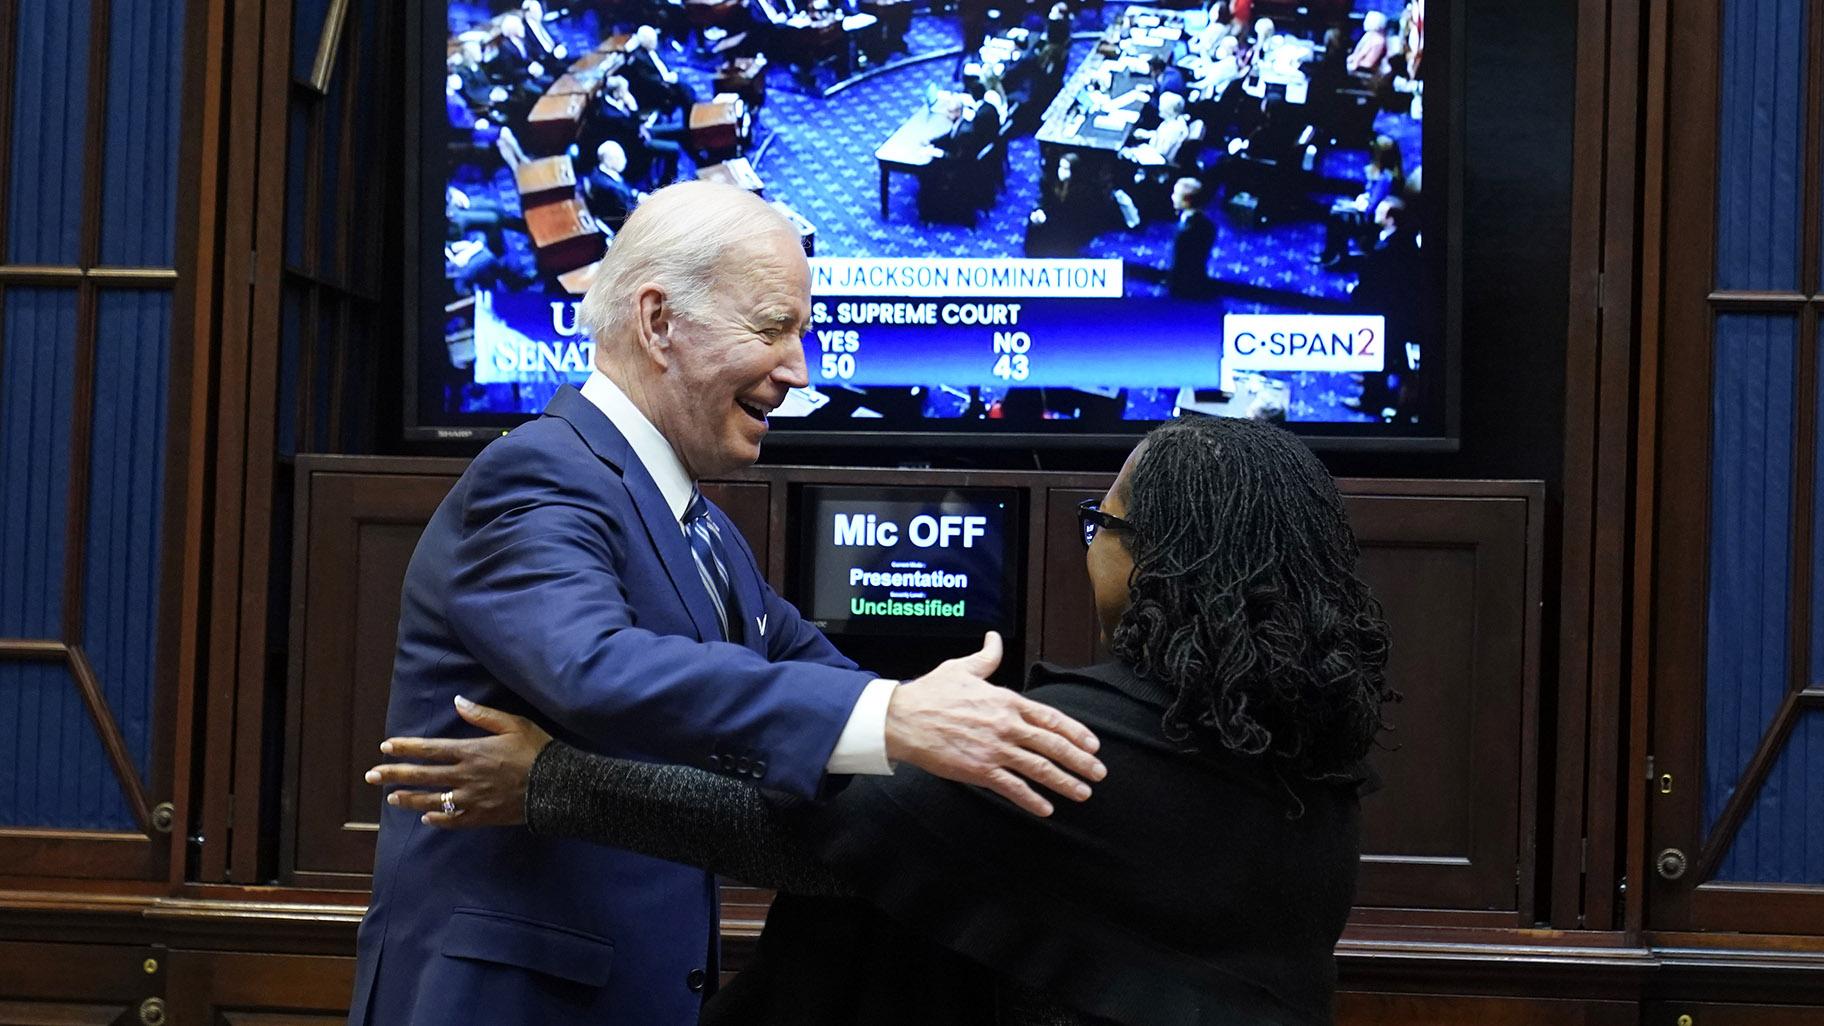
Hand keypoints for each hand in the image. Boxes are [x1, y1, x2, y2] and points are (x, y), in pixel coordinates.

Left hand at [364, 696, 551, 827]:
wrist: (556, 785)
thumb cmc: (537, 751)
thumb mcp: (514, 724)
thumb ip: (483, 715)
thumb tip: (458, 702)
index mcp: (472, 751)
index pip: (430, 749)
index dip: (406, 748)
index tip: (386, 747)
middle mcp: (466, 776)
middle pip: (423, 775)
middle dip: (394, 774)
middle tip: (371, 775)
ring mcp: (472, 798)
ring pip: (433, 800)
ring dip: (410, 799)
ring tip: (391, 798)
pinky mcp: (482, 816)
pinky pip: (454, 820)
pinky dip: (438, 820)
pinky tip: (426, 819)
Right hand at [884, 632, 1105, 817]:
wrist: (903, 719)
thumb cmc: (931, 692)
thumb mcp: (962, 668)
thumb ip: (985, 657)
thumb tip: (994, 638)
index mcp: (1006, 701)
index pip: (1051, 718)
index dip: (1075, 732)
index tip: (1093, 745)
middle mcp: (1007, 725)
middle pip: (1052, 745)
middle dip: (1079, 761)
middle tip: (1098, 773)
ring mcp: (995, 749)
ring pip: (1038, 768)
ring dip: (1064, 782)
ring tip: (1082, 793)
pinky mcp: (979, 770)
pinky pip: (1012, 787)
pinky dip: (1031, 800)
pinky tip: (1046, 809)